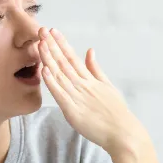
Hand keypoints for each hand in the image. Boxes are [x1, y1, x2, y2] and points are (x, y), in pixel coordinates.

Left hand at [38, 27, 145, 155]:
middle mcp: (83, 85)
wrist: (123, 133)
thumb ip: (95, 69)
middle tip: (41, 30)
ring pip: (60, 74)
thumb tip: (89, 50)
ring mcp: (78, 97)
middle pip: (64, 62)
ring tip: (39, 44)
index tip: (53, 31)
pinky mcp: (73, 111)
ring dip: (49, 59)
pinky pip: (60, 94)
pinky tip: (44, 70)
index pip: (73, 57)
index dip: (62, 43)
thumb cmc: (116, 112)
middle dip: (52, 45)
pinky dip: (52, 82)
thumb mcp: (107, 85)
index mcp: (90, 79)